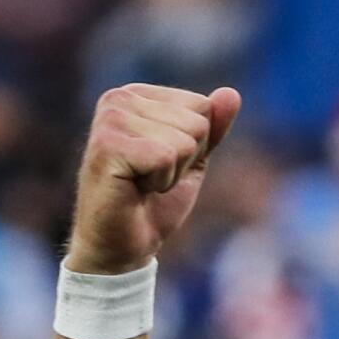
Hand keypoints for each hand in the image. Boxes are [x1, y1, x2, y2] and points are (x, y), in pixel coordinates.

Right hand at [66, 83, 240, 275]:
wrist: (124, 244)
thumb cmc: (154, 202)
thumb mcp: (193, 160)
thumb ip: (212, 127)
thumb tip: (231, 93)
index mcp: (137, 95)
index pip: (203, 106)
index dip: (195, 147)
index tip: (163, 164)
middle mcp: (119, 98)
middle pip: (197, 123)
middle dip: (185, 161)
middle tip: (152, 178)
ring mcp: (110, 118)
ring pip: (184, 141)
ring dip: (172, 173)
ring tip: (143, 183)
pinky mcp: (107, 144)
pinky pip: (165, 156)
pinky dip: (161, 181)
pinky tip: (136, 188)